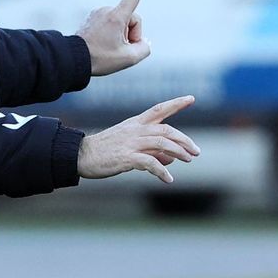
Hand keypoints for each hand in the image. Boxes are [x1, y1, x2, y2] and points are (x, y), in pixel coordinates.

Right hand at [77, 95, 200, 182]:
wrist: (81, 155)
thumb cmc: (106, 150)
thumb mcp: (130, 145)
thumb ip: (152, 150)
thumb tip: (172, 159)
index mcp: (136, 123)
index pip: (159, 109)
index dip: (176, 103)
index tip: (191, 98)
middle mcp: (136, 130)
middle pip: (167, 130)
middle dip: (184, 140)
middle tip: (196, 151)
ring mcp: (131, 143)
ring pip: (162, 144)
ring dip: (179, 152)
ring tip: (188, 160)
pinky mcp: (126, 158)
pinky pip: (150, 163)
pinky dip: (162, 171)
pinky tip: (169, 179)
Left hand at [78, 0, 154, 75]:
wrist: (72, 59)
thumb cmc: (100, 58)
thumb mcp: (128, 59)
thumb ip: (144, 48)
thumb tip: (143, 42)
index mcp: (116, 16)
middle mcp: (107, 10)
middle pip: (132, 19)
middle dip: (132, 34)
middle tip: (121, 50)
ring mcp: (99, 13)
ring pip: (122, 22)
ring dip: (122, 35)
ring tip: (108, 48)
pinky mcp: (93, 17)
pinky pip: (111, 23)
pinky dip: (112, 33)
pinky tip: (103, 44)